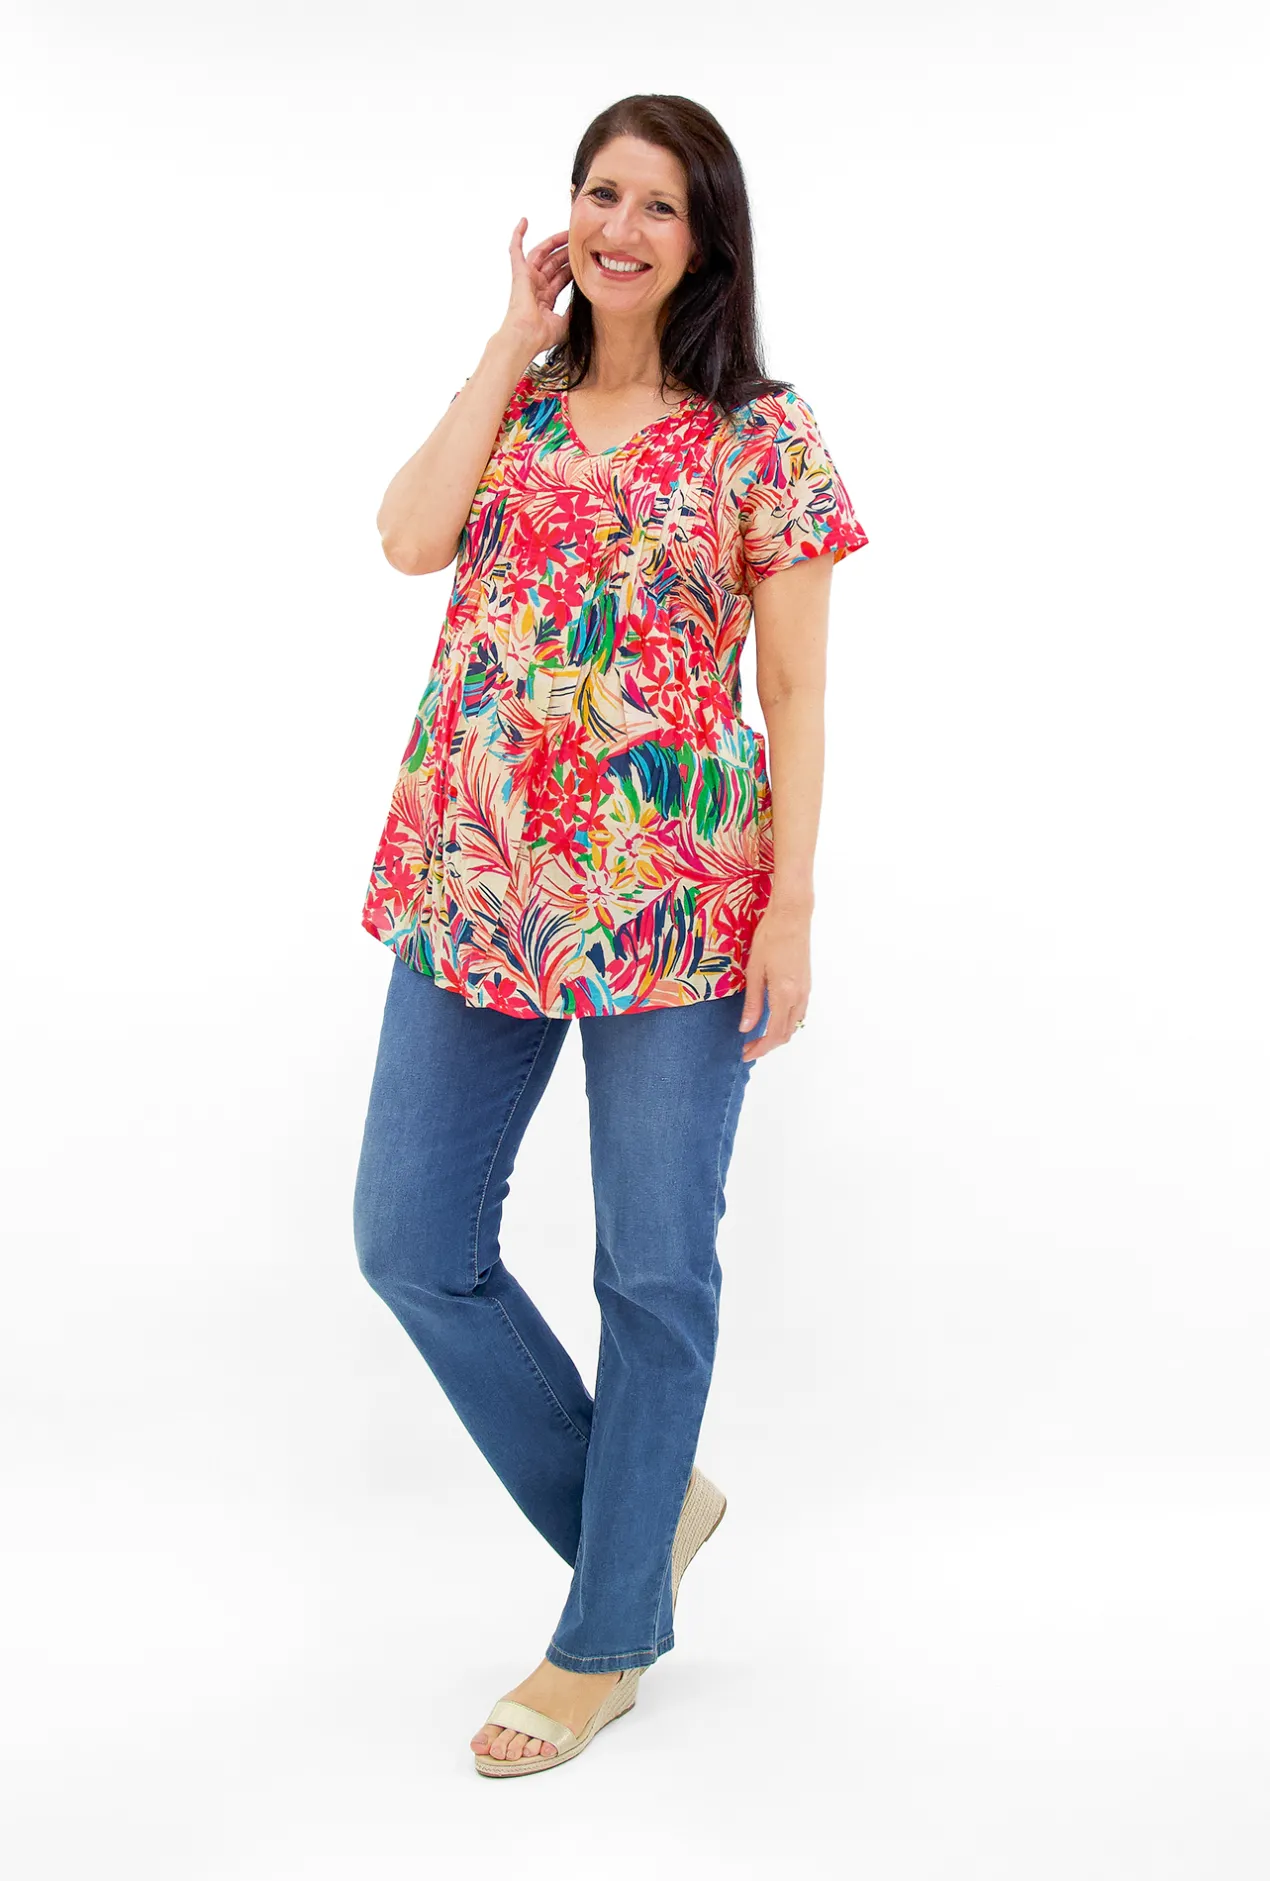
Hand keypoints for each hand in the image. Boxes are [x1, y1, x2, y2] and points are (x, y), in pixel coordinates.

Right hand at [498, 217, 572, 357]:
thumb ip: (574, 311)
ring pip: (541, 253)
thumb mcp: (565, 322)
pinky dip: (518, 235)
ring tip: (568, 231)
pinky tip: (524, 221)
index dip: (572, 267)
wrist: (526, 337)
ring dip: (554, 242)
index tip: (584, 258)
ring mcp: (527, 278)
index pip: (561, 277)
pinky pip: (516, 250)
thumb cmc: (541, 335)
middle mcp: (536, 286)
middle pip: (553, 263)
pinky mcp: (519, 272)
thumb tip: (587, 301)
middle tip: (581, 240)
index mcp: (545, 298)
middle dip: (567, 251)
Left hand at [738, 899, 811, 1062]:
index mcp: (784, 994)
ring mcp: (806, 991)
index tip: (745, 1054)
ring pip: (794, 1025)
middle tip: (747, 1048)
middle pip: (786, 1034)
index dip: (760, 1048)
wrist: (792, 917)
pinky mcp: (807, 984)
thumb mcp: (754, 971)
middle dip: (767, 1046)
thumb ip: (753, 1003)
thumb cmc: (770, 938)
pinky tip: (772, 1019)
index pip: (774, 1033)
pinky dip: (786, 1024)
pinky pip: (798, 1013)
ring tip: (757, 1037)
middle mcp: (799, 997)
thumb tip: (746, 1028)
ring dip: (777, 1036)